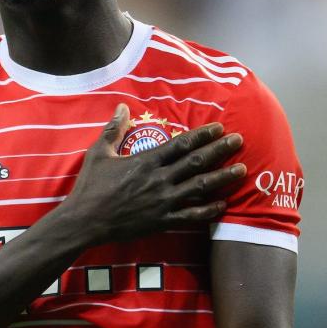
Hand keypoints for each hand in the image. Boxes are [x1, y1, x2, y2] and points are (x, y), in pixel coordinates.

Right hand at [62, 103, 245, 244]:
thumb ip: (114, 129)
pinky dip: (209, 210)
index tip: (218, 127)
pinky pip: (191, 216)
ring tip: (241, 169)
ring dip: (222, 177)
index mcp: (145, 161)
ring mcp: (162, 202)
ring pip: (199, 187)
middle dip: (220, 150)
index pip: (181, 144)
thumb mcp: (99, 153)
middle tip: (239, 140)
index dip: (202, 135)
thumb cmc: (90, 186)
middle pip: (196, 162)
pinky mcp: (161, 221)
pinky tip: (224, 205)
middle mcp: (159, 180)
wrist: (84, 221)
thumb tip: (122, 106)